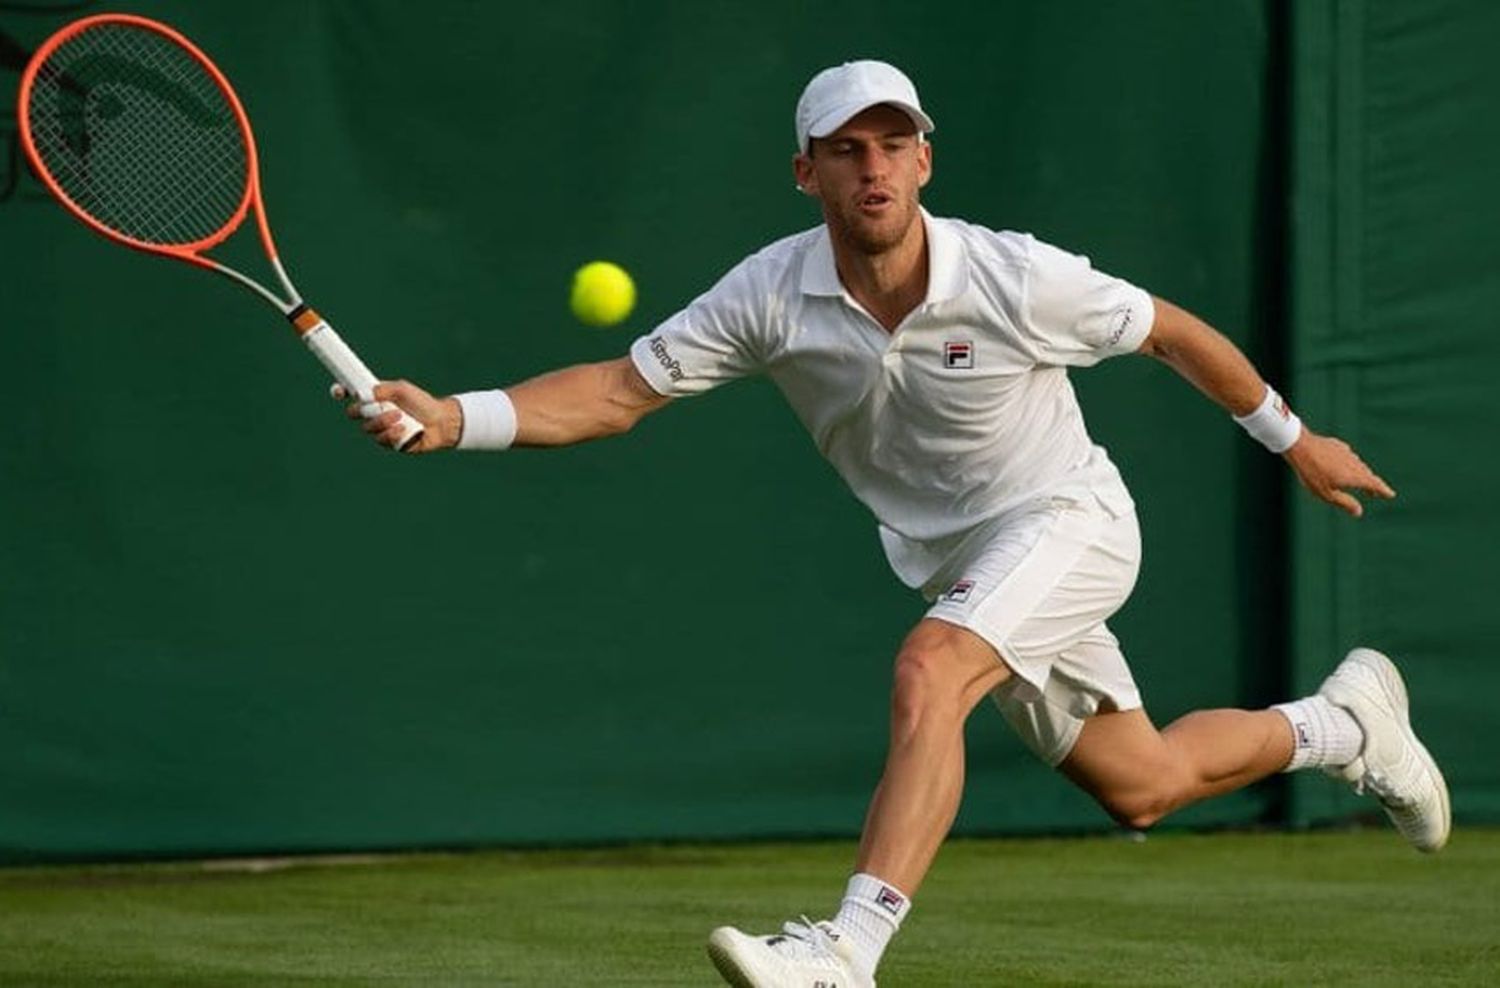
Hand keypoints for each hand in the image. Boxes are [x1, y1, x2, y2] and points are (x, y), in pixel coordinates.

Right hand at [333, 379, 462, 452]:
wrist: (441, 421)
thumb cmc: (422, 403)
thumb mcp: (402, 389)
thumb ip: (382, 389)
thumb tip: (364, 394)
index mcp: (376, 398)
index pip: (352, 396)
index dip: (342, 393)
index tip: (339, 391)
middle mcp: (376, 414)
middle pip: (353, 414)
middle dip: (362, 410)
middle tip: (376, 407)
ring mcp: (382, 429)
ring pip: (368, 428)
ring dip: (382, 421)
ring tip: (399, 417)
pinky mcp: (390, 443)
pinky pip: (381, 440)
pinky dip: (391, 434)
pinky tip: (403, 429)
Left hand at [1283, 430, 1395, 516]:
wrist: (1301, 446)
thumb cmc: (1312, 472)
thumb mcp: (1326, 494)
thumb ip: (1344, 503)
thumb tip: (1359, 512)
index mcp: (1355, 476)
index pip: (1374, 484)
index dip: (1383, 490)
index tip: (1390, 494)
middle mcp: (1355, 463)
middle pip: (1367, 475)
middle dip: (1372, 485)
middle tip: (1374, 493)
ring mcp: (1347, 453)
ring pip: (1358, 465)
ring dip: (1361, 474)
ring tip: (1360, 481)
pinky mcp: (1338, 446)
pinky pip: (1348, 456)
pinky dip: (1350, 464)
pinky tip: (1345, 465)